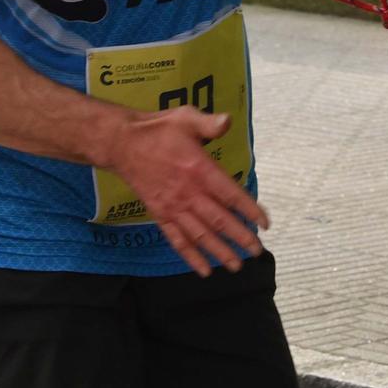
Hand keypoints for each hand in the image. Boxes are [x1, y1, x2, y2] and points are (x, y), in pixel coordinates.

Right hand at [104, 106, 269, 278]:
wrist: (123, 144)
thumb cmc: (159, 129)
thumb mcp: (185, 118)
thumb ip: (208, 123)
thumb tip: (227, 122)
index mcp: (198, 169)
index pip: (230, 194)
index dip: (249, 210)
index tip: (264, 223)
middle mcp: (188, 193)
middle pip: (219, 220)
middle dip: (240, 237)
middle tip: (257, 251)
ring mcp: (173, 207)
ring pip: (200, 235)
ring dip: (219, 252)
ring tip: (236, 266)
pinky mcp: (160, 214)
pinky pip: (177, 240)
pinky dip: (190, 256)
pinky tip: (204, 270)